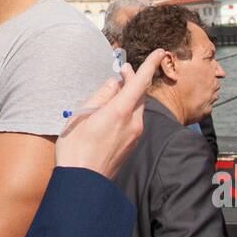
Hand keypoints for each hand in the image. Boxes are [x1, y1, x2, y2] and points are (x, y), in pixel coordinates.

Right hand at [54, 50, 164, 178]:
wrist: (83, 184)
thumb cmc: (76, 149)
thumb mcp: (81, 115)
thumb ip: (101, 95)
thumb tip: (115, 83)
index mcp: (120, 112)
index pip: (141, 82)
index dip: (150, 64)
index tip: (160, 51)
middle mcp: (133, 123)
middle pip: (140, 94)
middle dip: (133, 80)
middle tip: (121, 71)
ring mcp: (134, 136)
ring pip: (137, 108)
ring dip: (129, 96)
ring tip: (112, 92)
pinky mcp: (131, 145)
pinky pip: (133, 121)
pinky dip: (126, 110)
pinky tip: (112, 113)